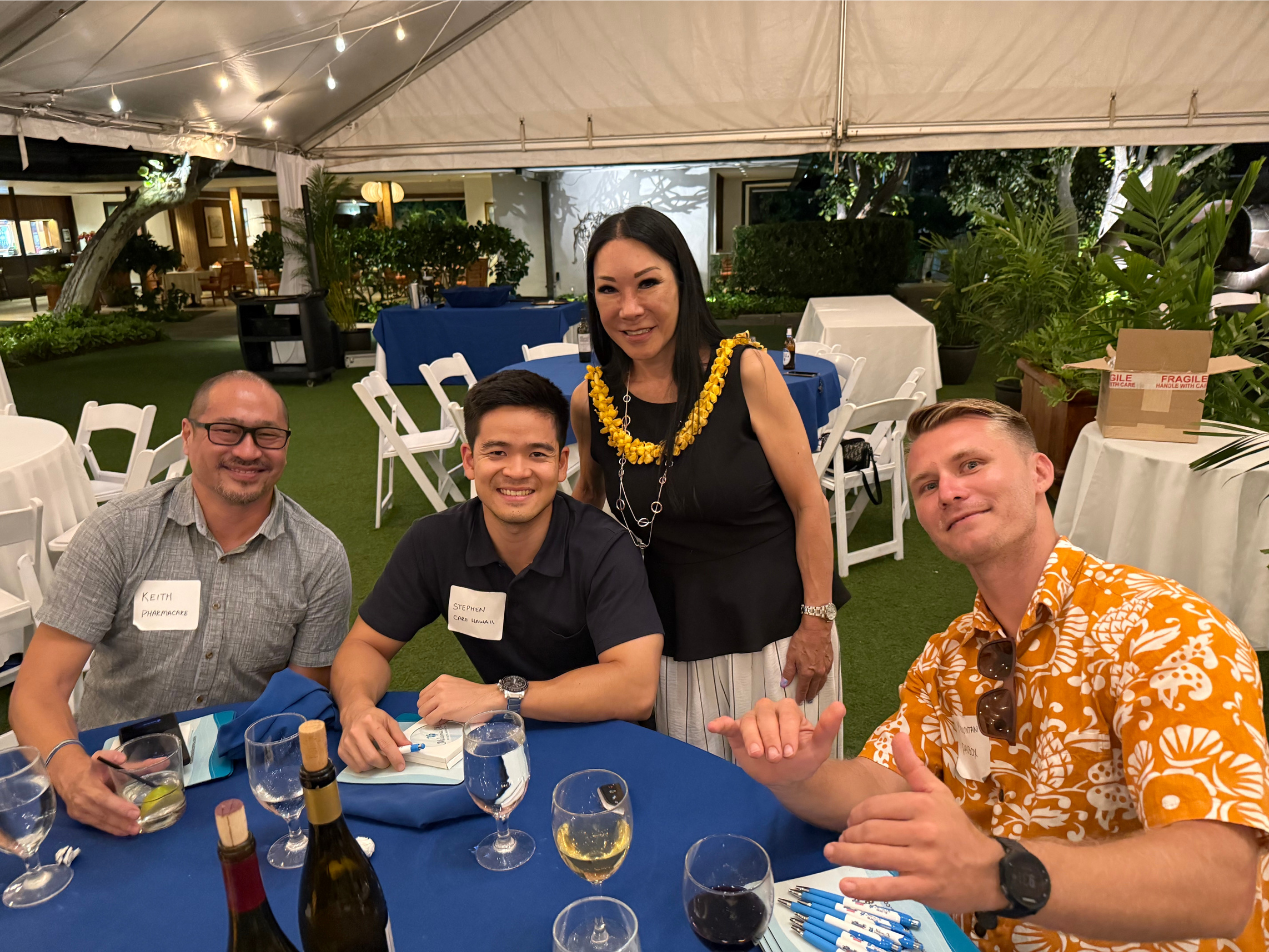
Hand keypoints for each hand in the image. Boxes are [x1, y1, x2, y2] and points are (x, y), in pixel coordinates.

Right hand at [47, 748, 140, 835]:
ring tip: (134, 831)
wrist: (65, 774)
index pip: (104, 799)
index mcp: (87, 785)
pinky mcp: (78, 817)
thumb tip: (126, 759)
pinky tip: (122, 832)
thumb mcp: (100, 757)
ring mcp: (78, 811)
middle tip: (138, 827)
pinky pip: (95, 824)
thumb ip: (114, 757)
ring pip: (100, 822)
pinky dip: (109, 829)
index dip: (119, 807)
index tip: (135, 813)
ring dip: (117, 828)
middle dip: (121, 821)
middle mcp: (81, 801)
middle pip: (103, 814)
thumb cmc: (88, 766)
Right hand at [337, 704, 410, 772]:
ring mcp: (346, 742)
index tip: (401, 766)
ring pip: (364, 765)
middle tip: (388, 760)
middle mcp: (356, 732)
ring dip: (374, 766)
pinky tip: (367, 758)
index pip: (385, 744)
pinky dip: (365, 767)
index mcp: (371, 722)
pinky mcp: (341, 750)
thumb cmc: (374, 718)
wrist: (354, 714)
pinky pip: (355, 767)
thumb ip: (399, 735)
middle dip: (384, 763)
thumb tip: (407, 748)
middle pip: (372, 757)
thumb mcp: (389, 721)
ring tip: (377, 757)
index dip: (395, 757)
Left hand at [417, 675, 502, 725]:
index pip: (424, 694)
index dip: (428, 704)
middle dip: (428, 712)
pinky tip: (444, 721)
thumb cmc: (477, 696)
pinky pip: (430, 719)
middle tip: (438, 716)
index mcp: (442, 680)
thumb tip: (436, 705)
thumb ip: (444, 692)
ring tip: (441, 719)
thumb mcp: (457, 687)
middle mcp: (439, 687)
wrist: (488, 698)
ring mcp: (441, 697)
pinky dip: (435, 723)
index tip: (435, 709)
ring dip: (430, 718)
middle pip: (421, 703)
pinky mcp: (444, 709)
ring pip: (423, 712)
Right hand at [708, 698, 843, 788]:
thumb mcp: (819, 748)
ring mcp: (752, 721)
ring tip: (758, 754)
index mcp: (789, 712)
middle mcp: (769, 712)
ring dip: (752, 736)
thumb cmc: (802, 760)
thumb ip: (828, 728)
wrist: (786, 778)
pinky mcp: (737, 733)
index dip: (788, 731)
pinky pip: (728, 724)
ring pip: (748, 720)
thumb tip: (840, 705)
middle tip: (776, 758)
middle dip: (771, 737)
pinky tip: (714, 726)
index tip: (791, 752)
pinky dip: (721, 724)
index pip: (786, 713)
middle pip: (765, 714)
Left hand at [782, 617, 833, 702]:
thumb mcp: (791, 656)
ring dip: (817, 690)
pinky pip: (826, 676)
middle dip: (809, 695)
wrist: (817, 629)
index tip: (799, 701)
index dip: (800, 696)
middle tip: (806, 700)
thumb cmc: (802, 640)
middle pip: (813, 688)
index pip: (803, 689)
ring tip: (813, 694)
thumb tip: (784, 684)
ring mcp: (825, 668)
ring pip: (821, 684)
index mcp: (807, 673)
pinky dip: (822, 682)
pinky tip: (821, 682)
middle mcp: (818, 673)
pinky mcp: (830, 662)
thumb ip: (788, 671)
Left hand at [827, 733, 1006, 913]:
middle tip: (841, 839)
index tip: (850, 821)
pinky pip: (888, 888)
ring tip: (832, 853)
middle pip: (871, 831)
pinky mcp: (924, 887)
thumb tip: (898, 734)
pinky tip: (846, 886)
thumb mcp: (938, 794)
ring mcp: (923, 861)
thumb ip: (913, 766)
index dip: (856, 815)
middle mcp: (922, 831)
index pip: (875, 807)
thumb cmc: (957, 830)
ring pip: (874, 856)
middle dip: (849, 835)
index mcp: (922, 805)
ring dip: (847, 855)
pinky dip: (864, 889)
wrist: (989, 871)